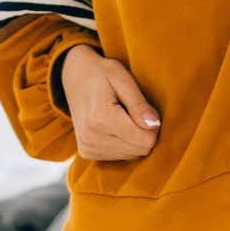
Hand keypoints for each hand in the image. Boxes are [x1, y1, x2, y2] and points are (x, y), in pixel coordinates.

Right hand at [58, 45, 160, 161]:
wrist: (74, 77)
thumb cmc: (101, 73)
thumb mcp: (122, 78)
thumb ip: (139, 103)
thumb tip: (155, 125)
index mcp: (101, 118)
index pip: (146, 140)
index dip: (153, 126)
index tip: (146, 110)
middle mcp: (91, 137)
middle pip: (140, 150)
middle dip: (144, 133)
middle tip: (135, 112)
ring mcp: (87, 147)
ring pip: (132, 155)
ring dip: (134, 139)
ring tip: (122, 117)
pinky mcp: (87, 153)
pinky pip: (120, 157)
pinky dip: (123, 143)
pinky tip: (115, 127)